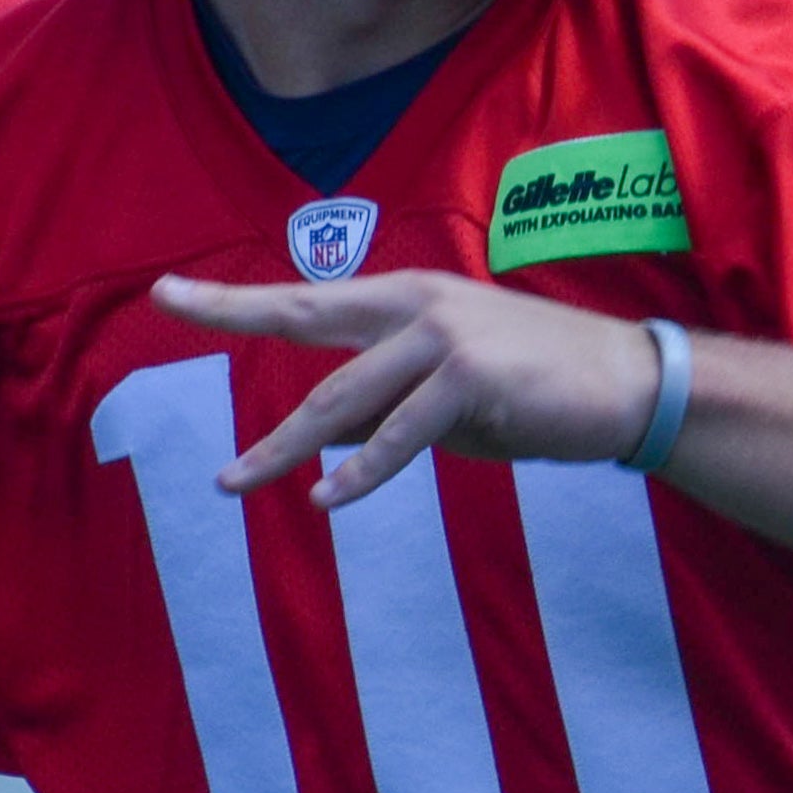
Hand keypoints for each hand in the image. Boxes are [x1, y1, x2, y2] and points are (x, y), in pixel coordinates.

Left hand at [151, 270, 666, 506]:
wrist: (627, 386)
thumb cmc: (535, 392)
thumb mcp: (444, 398)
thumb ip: (383, 406)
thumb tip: (321, 438)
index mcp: (405, 300)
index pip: (306, 299)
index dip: (236, 298)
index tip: (169, 292)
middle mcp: (416, 306)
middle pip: (305, 314)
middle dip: (231, 312)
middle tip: (165, 303)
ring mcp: (444, 337)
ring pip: (342, 396)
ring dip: (285, 446)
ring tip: (235, 481)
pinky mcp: (472, 378)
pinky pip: (401, 434)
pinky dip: (363, 471)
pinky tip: (328, 499)